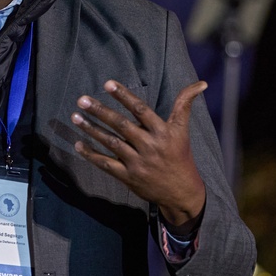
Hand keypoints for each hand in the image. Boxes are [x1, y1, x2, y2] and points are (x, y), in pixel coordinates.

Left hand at [71, 79, 206, 232]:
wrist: (182, 192)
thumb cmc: (180, 156)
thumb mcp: (182, 130)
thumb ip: (184, 104)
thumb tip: (200, 83)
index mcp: (163, 132)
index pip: (140, 110)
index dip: (124, 96)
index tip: (107, 83)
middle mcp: (149, 146)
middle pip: (121, 125)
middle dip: (100, 111)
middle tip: (82, 99)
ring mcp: (137, 162)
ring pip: (110, 142)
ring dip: (91, 129)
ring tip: (75, 116)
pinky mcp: (128, 177)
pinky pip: (106, 164)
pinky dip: (91, 155)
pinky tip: (78, 144)